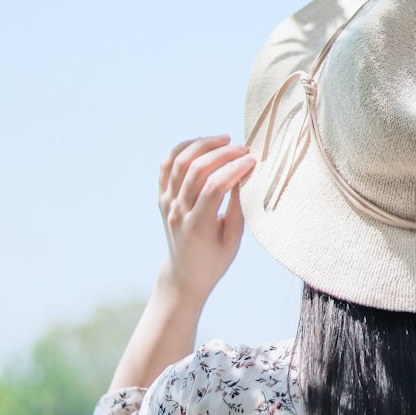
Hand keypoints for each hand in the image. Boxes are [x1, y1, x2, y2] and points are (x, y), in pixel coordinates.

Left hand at [158, 135, 255, 305]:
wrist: (185, 274)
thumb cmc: (215, 260)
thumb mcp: (233, 240)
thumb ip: (238, 208)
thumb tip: (244, 175)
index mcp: (197, 227)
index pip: (214, 187)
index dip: (235, 169)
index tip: (253, 161)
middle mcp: (178, 212)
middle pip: (196, 170)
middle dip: (223, 154)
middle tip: (243, 149)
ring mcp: (167, 203)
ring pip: (179, 162)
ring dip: (203, 145)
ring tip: (225, 140)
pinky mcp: (162, 197)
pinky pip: (166, 165)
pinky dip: (182, 148)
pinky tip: (202, 144)